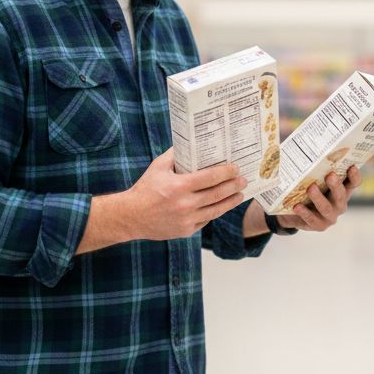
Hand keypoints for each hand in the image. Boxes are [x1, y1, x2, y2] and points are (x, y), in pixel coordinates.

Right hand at [127, 149, 246, 239]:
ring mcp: (187, 219)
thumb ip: (176, 155)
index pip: (211, 177)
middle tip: (243, 180)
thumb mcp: (158, 167)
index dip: (227, 172)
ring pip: (216, 210)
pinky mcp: (186, 230)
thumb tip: (192, 143)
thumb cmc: (145, 189)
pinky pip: (206, 220)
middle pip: (218, 194)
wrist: (131, 217)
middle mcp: (185, 204)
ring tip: (239, 194)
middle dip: (234, 186)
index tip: (235, 168)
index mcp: (179, 186)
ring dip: (231, 202)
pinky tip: (221, 205)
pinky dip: (214, 212)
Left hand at [278, 166, 360, 232]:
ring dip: (319, 198)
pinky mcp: (318, 225)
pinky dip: (304, 212)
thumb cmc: (307, 189)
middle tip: (330, 175)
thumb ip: (313, 167)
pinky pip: (311, 219)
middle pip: (341, 195)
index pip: (353, 184)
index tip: (352, 166)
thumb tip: (304, 145)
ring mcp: (329, 217)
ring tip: (310, 188)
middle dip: (336, 185)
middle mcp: (339, 204)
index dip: (355, 176)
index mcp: (342, 191)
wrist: (294, 211)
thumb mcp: (312, 178)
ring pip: (326, 208)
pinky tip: (297, 206)